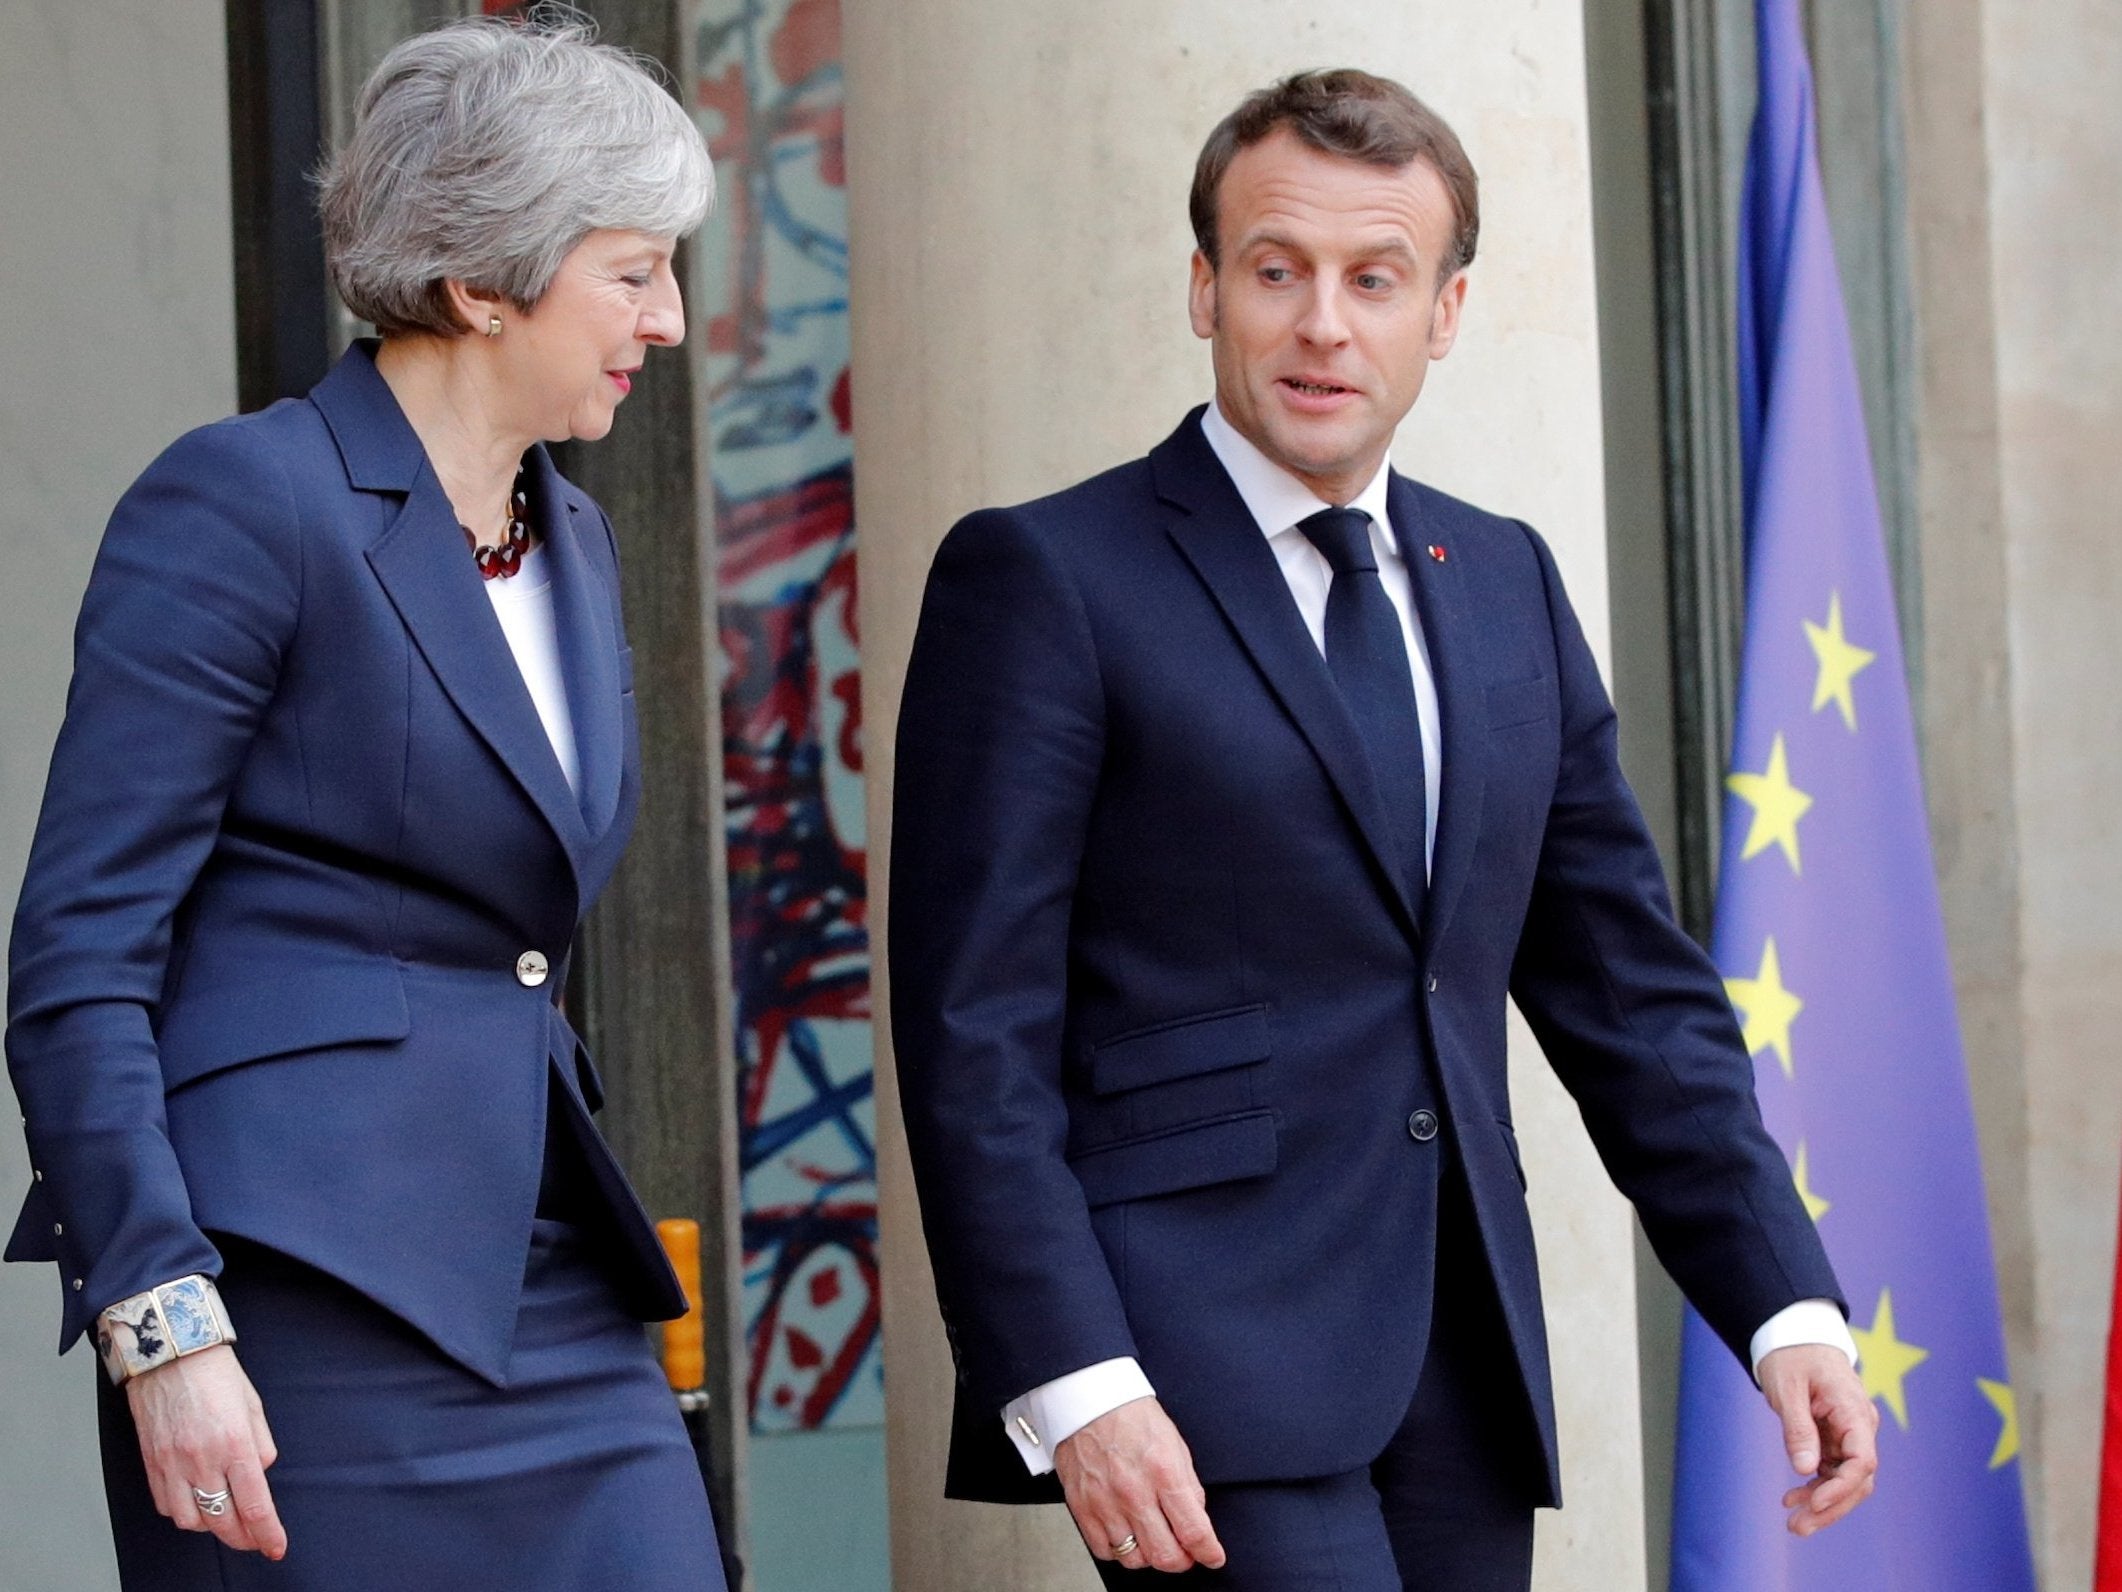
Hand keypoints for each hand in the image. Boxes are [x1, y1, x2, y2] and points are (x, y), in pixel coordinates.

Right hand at [125, 1343, 286, 1558]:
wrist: (170, 1352)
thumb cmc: (215, 1372)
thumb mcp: (252, 1404)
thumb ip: (260, 1444)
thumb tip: (260, 1475)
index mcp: (235, 1443)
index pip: (255, 1504)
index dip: (267, 1533)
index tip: (276, 1548)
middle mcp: (202, 1459)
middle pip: (223, 1521)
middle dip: (242, 1538)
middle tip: (255, 1540)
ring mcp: (172, 1464)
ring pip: (190, 1521)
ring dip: (210, 1526)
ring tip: (224, 1517)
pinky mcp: (151, 1463)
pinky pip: (165, 1505)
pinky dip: (183, 1512)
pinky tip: (195, 1502)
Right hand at [1054, 1396, 1224, 1574]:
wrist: (1089, 1400)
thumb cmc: (1131, 1416)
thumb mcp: (1175, 1443)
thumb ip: (1188, 1485)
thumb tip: (1196, 1519)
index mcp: (1163, 1471)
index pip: (1193, 1530)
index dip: (1209, 1552)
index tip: (1212, 1556)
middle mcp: (1133, 1491)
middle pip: (1164, 1555)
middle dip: (1182, 1561)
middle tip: (1185, 1552)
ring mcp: (1105, 1503)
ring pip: (1134, 1559)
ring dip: (1149, 1556)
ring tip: (1152, 1538)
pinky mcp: (1082, 1508)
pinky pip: (1104, 1551)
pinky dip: (1119, 1550)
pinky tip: (1126, 1534)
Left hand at [1758, 1343, 1877, 1535]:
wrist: (1796, 1337)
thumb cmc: (1792, 1356)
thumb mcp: (1788, 1388)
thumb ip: (1798, 1428)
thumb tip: (1804, 1469)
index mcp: (1854, 1411)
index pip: (1862, 1460)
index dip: (1841, 1487)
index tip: (1814, 1502)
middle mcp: (1860, 1427)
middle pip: (1858, 1480)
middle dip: (1831, 1507)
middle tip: (1798, 1527)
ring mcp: (1850, 1436)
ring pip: (1847, 1481)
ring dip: (1823, 1504)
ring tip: (1794, 1523)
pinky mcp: (1837, 1441)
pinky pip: (1834, 1472)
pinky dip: (1816, 1488)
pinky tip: (1793, 1499)